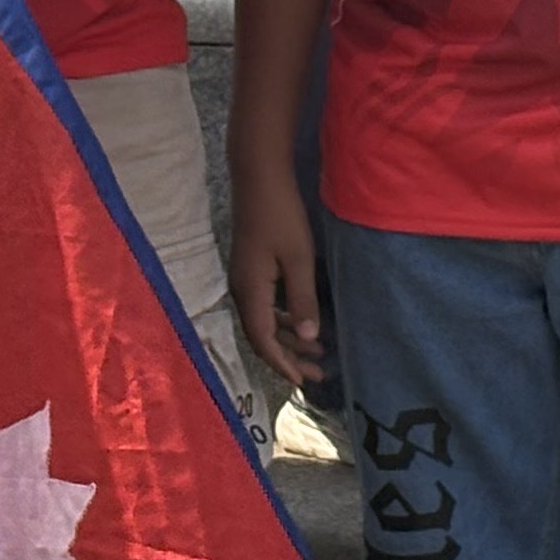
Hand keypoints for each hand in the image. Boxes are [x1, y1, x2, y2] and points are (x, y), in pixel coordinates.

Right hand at [230, 165, 323, 380]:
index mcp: (250, 291)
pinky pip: (265, 305)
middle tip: (317, 374)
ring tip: (317, 351)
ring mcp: (244, 279)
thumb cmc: (281, 215)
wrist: (259, 177)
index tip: (303, 382)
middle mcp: (242, 290)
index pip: (263, 340)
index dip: (282, 364)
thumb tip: (309, 338)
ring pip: (264, 321)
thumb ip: (302, 299)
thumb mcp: (299, 259)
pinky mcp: (251, 269)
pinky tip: (303, 321)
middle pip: (262, 336)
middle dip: (288, 357)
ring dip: (289, 338)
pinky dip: (284, 318)